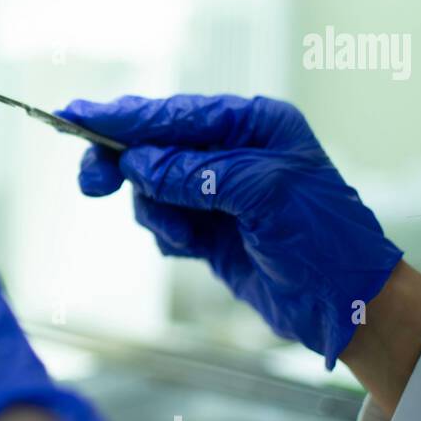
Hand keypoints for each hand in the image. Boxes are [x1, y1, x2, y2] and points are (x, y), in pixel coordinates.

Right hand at [57, 94, 402, 367]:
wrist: (347, 306)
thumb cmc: (325, 240)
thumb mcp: (263, 194)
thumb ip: (195, 173)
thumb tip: (137, 163)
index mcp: (254, 125)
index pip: (174, 114)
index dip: (121, 117)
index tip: (74, 114)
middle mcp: (234, 151)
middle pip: (154, 145)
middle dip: (123, 164)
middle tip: (91, 183)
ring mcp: (218, 192)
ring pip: (151, 187)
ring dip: (156, 211)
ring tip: (186, 235)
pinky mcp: (209, 229)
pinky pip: (162, 220)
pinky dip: (167, 234)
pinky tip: (193, 247)